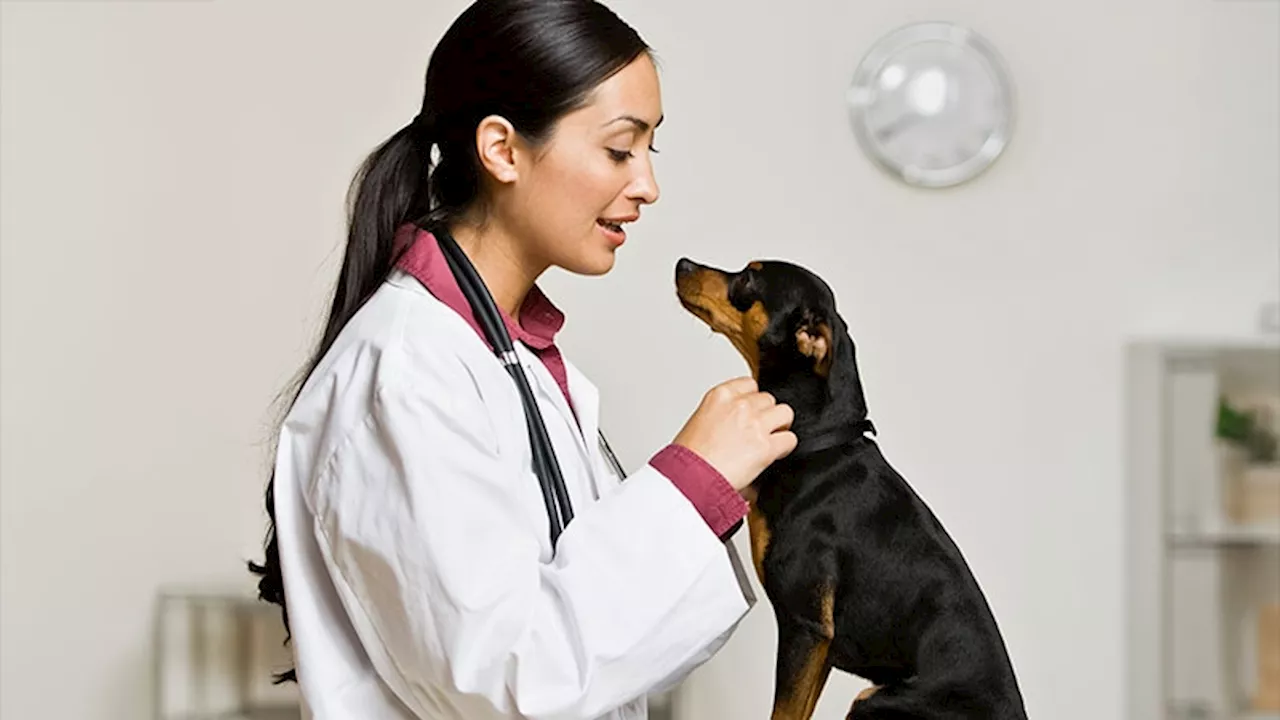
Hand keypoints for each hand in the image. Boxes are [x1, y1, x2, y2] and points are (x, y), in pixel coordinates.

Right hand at [672, 376, 796, 492]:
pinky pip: (790, 439)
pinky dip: (785, 448)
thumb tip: (736, 424)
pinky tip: (774, 455)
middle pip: (769, 399)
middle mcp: (739, 405)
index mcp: (719, 396)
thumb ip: (722, 416)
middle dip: (765, 415)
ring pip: (784, 413)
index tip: (752, 412)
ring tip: (770, 440)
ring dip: (779, 427)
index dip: (753, 401)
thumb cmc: (687, 459)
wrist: (688, 479)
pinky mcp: (766, 446)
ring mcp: (755, 424)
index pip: (749, 385)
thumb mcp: (699, 424)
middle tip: (758, 432)